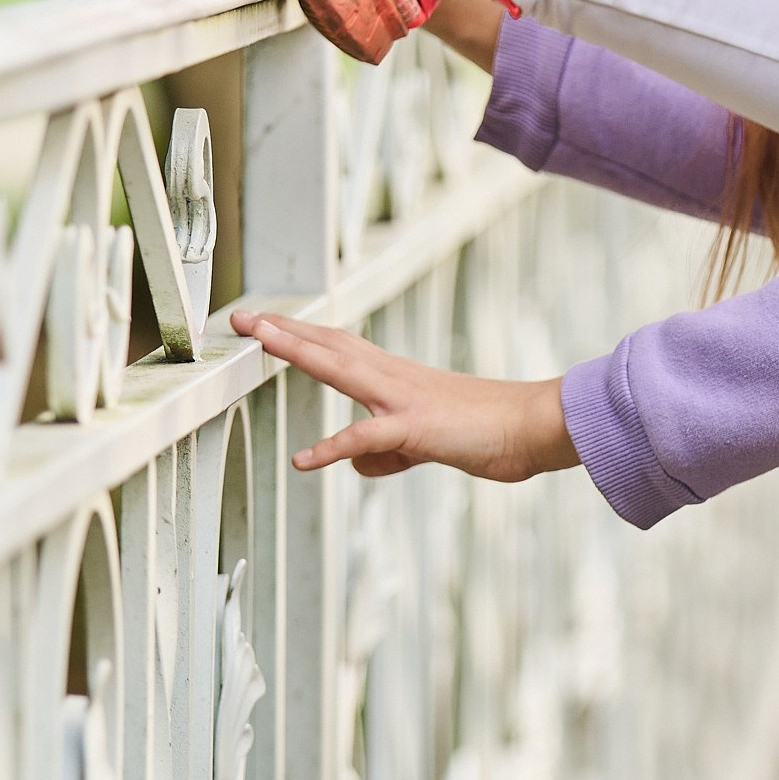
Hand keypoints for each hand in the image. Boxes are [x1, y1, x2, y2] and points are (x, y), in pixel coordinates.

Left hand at [230, 309, 579, 481]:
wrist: (537, 427)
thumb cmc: (492, 432)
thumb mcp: (429, 444)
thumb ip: (389, 450)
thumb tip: (357, 462)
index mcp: (400, 378)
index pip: (341, 349)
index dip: (302, 336)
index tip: (267, 324)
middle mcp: (396, 378)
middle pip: (330, 345)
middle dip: (283, 330)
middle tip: (241, 317)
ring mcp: (404, 399)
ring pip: (340, 368)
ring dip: (297, 350)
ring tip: (258, 339)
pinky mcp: (416, 427)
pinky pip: (366, 436)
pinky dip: (333, 447)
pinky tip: (305, 459)